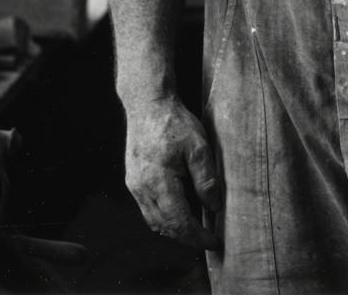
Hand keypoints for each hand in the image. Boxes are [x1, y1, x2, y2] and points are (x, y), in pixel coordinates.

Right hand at [123, 93, 221, 250]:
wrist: (148, 104)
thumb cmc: (173, 122)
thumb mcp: (198, 147)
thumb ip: (206, 179)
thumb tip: (214, 207)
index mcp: (159, 182)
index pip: (179, 223)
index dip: (198, 237)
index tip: (214, 243)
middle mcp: (142, 189)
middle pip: (164, 227)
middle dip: (187, 238)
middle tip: (208, 240)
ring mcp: (135, 186)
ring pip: (154, 221)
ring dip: (173, 230)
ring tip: (195, 229)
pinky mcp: (133, 181)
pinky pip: (147, 209)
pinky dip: (163, 217)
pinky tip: (178, 211)